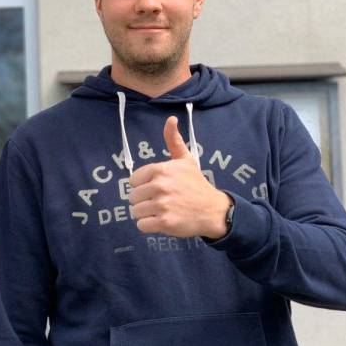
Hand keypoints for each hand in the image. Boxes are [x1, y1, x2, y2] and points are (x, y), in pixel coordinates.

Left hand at [128, 116, 231, 238]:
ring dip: (146, 214)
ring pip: (135, 211)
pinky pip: (142, 225)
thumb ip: (174, 140)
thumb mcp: (186, 160)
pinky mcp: (164, 222)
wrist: (213, 210)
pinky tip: (161, 221)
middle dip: (144, 201)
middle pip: (132, 197)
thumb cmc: (196, 185)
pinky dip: (148, 226)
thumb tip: (171, 118)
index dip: (143, 186)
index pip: (133, 180)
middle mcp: (160, 186)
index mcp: (160, 170)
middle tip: (160, 201)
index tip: (157, 188)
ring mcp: (162, 205)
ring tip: (161, 211)